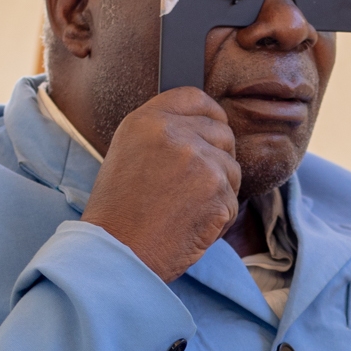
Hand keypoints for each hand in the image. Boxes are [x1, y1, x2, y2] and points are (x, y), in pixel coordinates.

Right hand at [81, 86, 241, 281]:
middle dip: (216, 158)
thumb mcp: (128, 154)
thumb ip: (162, 134)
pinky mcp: (217, 190)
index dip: (210, 114)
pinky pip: (232, 201)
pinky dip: (218, 218)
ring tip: (184, 209)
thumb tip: (203, 127)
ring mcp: (199, 161)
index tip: (214, 126)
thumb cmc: (118, 212)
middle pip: (222, 133)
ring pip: (232, 168)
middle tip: (192, 186)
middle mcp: (174, 134)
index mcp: (146, 120)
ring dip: (218, 191)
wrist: (118, 253)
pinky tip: (190, 226)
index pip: (194, 98)